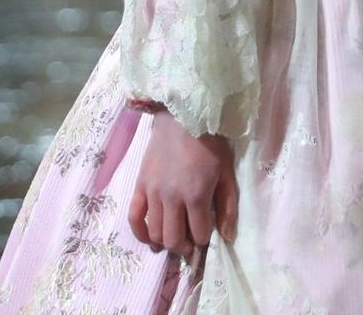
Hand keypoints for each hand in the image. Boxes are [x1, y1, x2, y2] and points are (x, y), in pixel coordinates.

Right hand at [128, 113, 237, 262]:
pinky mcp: (139, 184)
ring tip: (173, 238)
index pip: (199, 234)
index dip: (204, 239)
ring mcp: (153, 191)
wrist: (183, 115)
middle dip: (184, 247)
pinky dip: (140, 232)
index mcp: (196, 195)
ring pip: (155, 232)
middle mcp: (172, 197)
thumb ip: (227, 206)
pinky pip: (134, 216)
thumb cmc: (210, 143)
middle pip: (173, 239)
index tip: (206, 235)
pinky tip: (149, 238)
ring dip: (165, 242)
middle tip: (189, 243)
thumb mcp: (227, 173)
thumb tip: (227, 237)